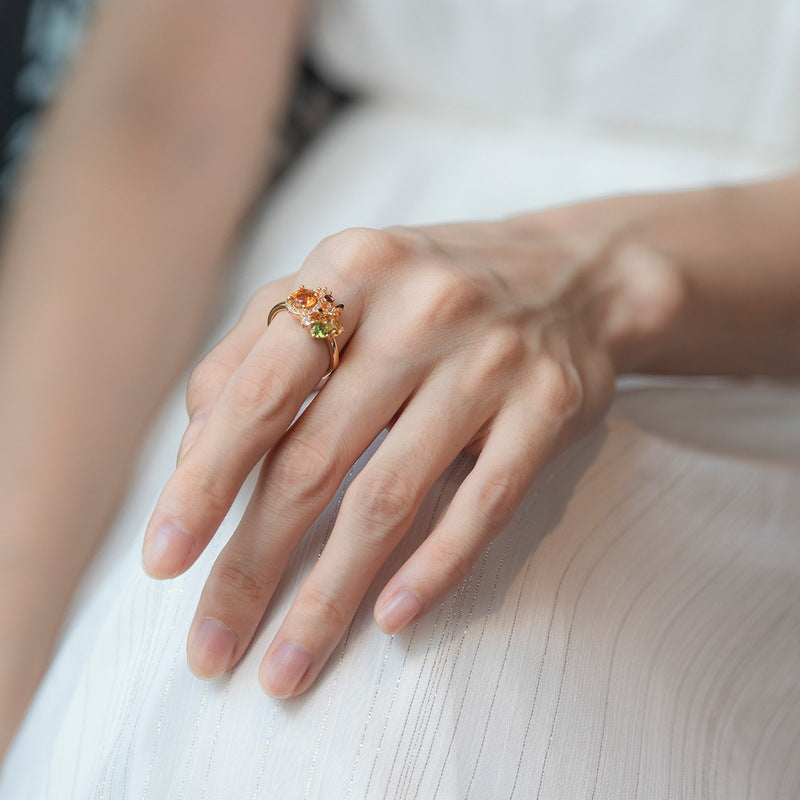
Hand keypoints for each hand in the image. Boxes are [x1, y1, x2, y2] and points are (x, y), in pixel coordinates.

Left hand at [141, 210, 683, 697]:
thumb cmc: (431, 291)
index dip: (204, 483)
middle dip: (253, 564)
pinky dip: (436, 567)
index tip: (164, 563)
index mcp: (350, 274)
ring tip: (287, 666)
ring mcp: (492, 360)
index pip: (259, 391)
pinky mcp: (552, 405)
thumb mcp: (340, 287)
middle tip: (213, 645)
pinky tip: (391, 621)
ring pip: (394, 496)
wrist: (573, 275)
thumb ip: (255, 352)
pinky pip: (486, 502)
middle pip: (316, 460)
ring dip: (331, 594)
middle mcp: (420, 312)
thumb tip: (193, 450)